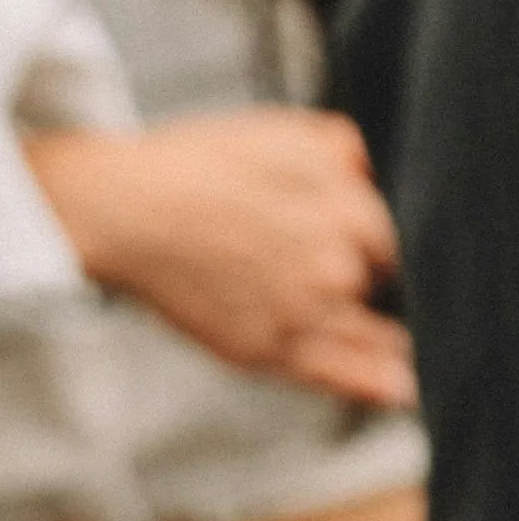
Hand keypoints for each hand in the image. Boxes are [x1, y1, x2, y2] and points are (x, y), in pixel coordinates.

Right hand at [26, 109, 415, 408]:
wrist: (121, 212)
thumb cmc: (194, 166)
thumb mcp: (282, 131)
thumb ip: (348, 150)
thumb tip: (382, 173)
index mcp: (346, 207)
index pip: (399, 236)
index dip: (382, 239)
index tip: (369, 242)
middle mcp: (334, 264)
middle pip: (383, 284)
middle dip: (369, 279)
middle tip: (335, 270)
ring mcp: (303, 313)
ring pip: (372, 338)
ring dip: (388, 340)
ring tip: (388, 341)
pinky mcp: (266, 350)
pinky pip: (340, 377)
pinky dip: (374, 384)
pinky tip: (398, 388)